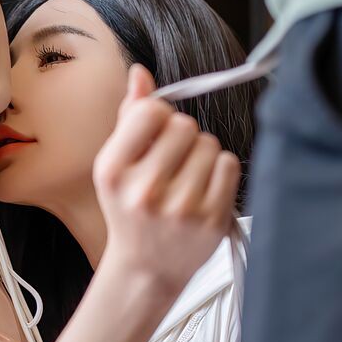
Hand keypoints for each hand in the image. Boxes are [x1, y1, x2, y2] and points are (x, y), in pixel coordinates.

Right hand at [93, 66, 241, 299]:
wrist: (146, 268)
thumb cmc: (130, 210)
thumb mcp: (116, 166)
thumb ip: (129, 117)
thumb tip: (140, 72)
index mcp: (112, 172)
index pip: (151, 111)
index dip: (158, 115)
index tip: (156, 132)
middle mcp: (144, 191)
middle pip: (185, 125)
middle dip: (182, 135)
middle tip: (173, 160)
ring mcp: (180, 209)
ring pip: (209, 144)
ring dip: (202, 154)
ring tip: (186, 177)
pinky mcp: (211, 221)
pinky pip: (228, 165)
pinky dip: (220, 170)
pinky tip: (204, 188)